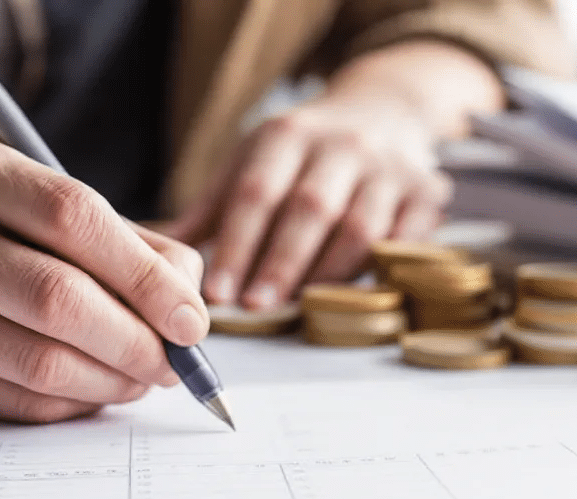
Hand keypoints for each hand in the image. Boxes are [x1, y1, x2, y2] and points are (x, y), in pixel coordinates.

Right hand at [0, 139, 208, 421]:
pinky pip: (18, 402)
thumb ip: (124, 243)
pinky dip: (75, 402)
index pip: (72, 216)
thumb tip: (191, 310)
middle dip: (137, 340)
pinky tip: (95, 389)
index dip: (145, 274)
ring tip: (143, 376)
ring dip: (114, 381)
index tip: (193, 319)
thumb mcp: (35, 204)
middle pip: (58, 298)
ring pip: (41, 363)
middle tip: (176, 362)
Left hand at [171, 94, 451, 308]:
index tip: (215, 292)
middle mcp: (341, 145)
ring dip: (325, 274)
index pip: (256, 191)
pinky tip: (350, 300)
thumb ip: (209, 210)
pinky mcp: (425, 196)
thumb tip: (151, 250)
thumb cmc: (304, 152)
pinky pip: (404, 241)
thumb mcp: (254, 160)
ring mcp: (388, 170)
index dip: (235, 244)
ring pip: (359, 228)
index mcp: (288, 134)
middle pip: (308, 209)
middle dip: (278, 263)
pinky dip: (376, 273)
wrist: (386, 111)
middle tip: (254, 307)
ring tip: (297, 309)